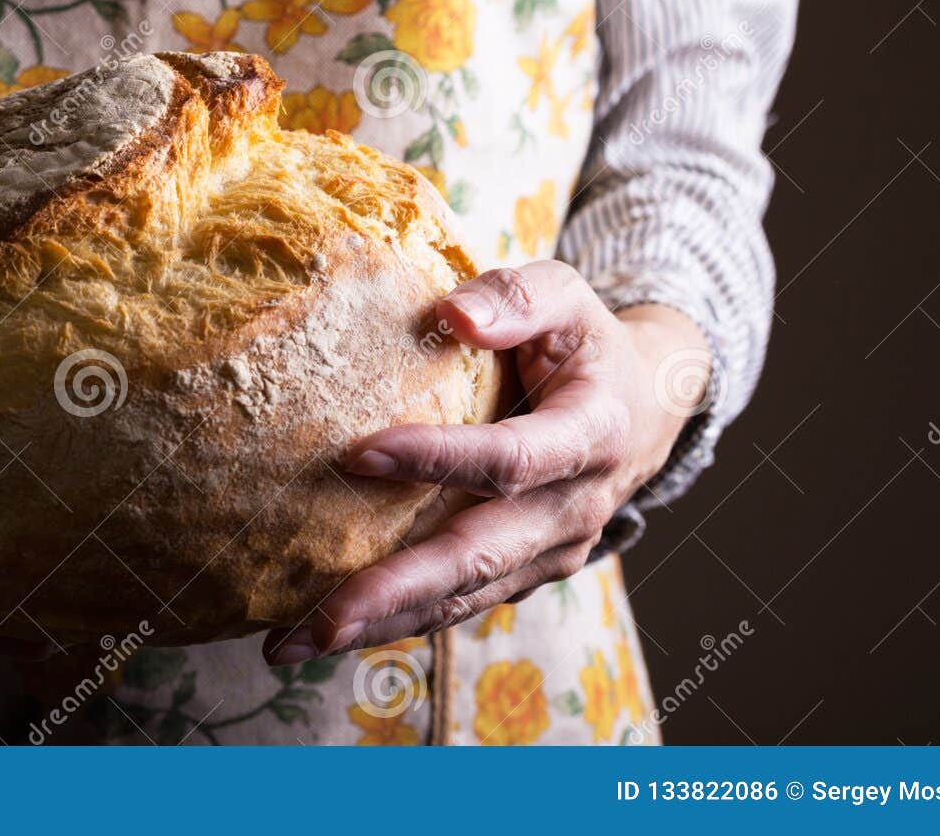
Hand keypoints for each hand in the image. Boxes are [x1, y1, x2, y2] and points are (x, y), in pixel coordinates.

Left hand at [264, 260, 708, 663]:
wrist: (643, 405)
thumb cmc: (585, 342)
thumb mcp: (566, 295)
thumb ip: (514, 297)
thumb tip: (451, 314)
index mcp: (592, 434)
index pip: (510, 458)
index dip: (438, 459)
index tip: (358, 453)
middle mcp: (574, 508)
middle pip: (480, 556)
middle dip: (397, 588)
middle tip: (321, 615)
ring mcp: (552, 551)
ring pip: (463, 598)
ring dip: (380, 624)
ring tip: (296, 643)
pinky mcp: (526, 573)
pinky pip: (459, 603)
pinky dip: (395, 622)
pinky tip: (327, 633)